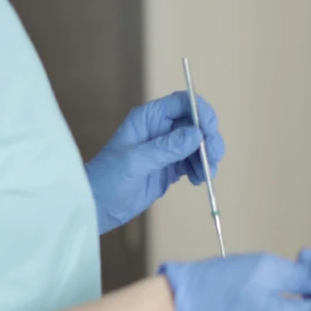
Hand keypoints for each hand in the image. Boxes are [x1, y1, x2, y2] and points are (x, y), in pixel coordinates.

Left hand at [85, 92, 224, 234]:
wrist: (96, 208)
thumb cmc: (107, 180)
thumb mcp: (136, 162)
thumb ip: (166, 148)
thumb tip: (197, 134)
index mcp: (148, 118)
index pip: (182, 103)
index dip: (201, 112)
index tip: (210, 132)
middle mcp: (160, 129)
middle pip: (196, 123)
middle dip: (209, 139)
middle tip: (213, 159)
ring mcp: (166, 149)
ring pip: (198, 144)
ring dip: (207, 157)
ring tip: (204, 176)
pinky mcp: (170, 168)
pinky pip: (193, 162)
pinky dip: (201, 169)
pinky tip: (197, 181)